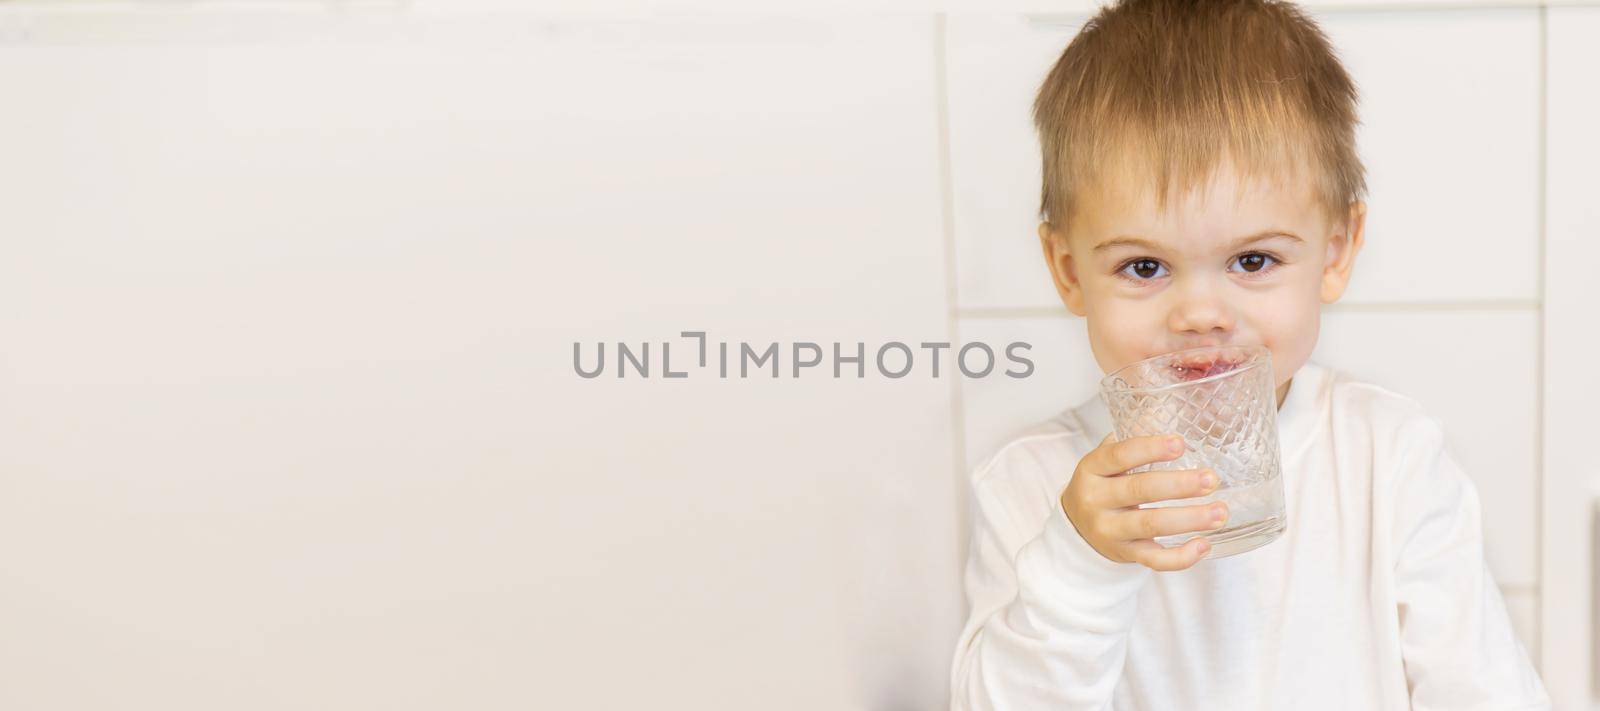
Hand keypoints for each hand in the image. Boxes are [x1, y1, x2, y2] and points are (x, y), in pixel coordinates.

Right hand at [1060, 433, 1227, 570]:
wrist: (1076, 529)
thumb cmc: (1103, 485)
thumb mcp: (1105, 462)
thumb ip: (1131, 443)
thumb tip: (1175, 414)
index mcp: (1092, 469)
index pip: (1118, 455)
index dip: (1149, 449)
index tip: (1181, 444)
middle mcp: (1096, 500)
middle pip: (1139, 490)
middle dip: (1179, 485)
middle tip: (1211, 479)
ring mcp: (1109, 531)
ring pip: (1150, 525)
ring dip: (1189, 519)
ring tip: (1220, 512)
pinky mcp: (1124, 555)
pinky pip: (1153, 560)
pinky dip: (1180, 557)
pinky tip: (1204, 545)